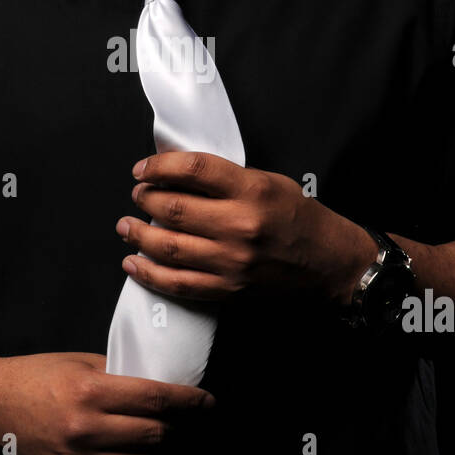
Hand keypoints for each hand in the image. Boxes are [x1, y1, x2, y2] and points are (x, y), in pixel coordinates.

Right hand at [0, 350, 215, 454]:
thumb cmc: (36, 376)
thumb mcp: (81, 362)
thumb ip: (120, 375)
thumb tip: (161, 388)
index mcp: (91, 390)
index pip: (156, 398)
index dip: (189, 401)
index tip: (208, 403)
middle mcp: (86, 428)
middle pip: (155, 435)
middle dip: (181, 430)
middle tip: (191, 425)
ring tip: (175, 450)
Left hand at [115, 151, 376, 303]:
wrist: (328, 262)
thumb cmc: (299, 217)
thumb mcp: (269, 181)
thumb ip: (226, 178)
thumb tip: (177, 173)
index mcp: (251, 190)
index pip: (193, 170)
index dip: (159, 166)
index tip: (143, 168)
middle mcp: (239, 225)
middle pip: (173, 209)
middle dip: (145, 200)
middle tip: (137, 195)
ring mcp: (232, 260)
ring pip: (169, 247)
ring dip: (139, 236)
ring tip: (126, 227)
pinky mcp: (228, 287)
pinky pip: (179, 284)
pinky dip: (150, 274)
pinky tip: (134, 264)